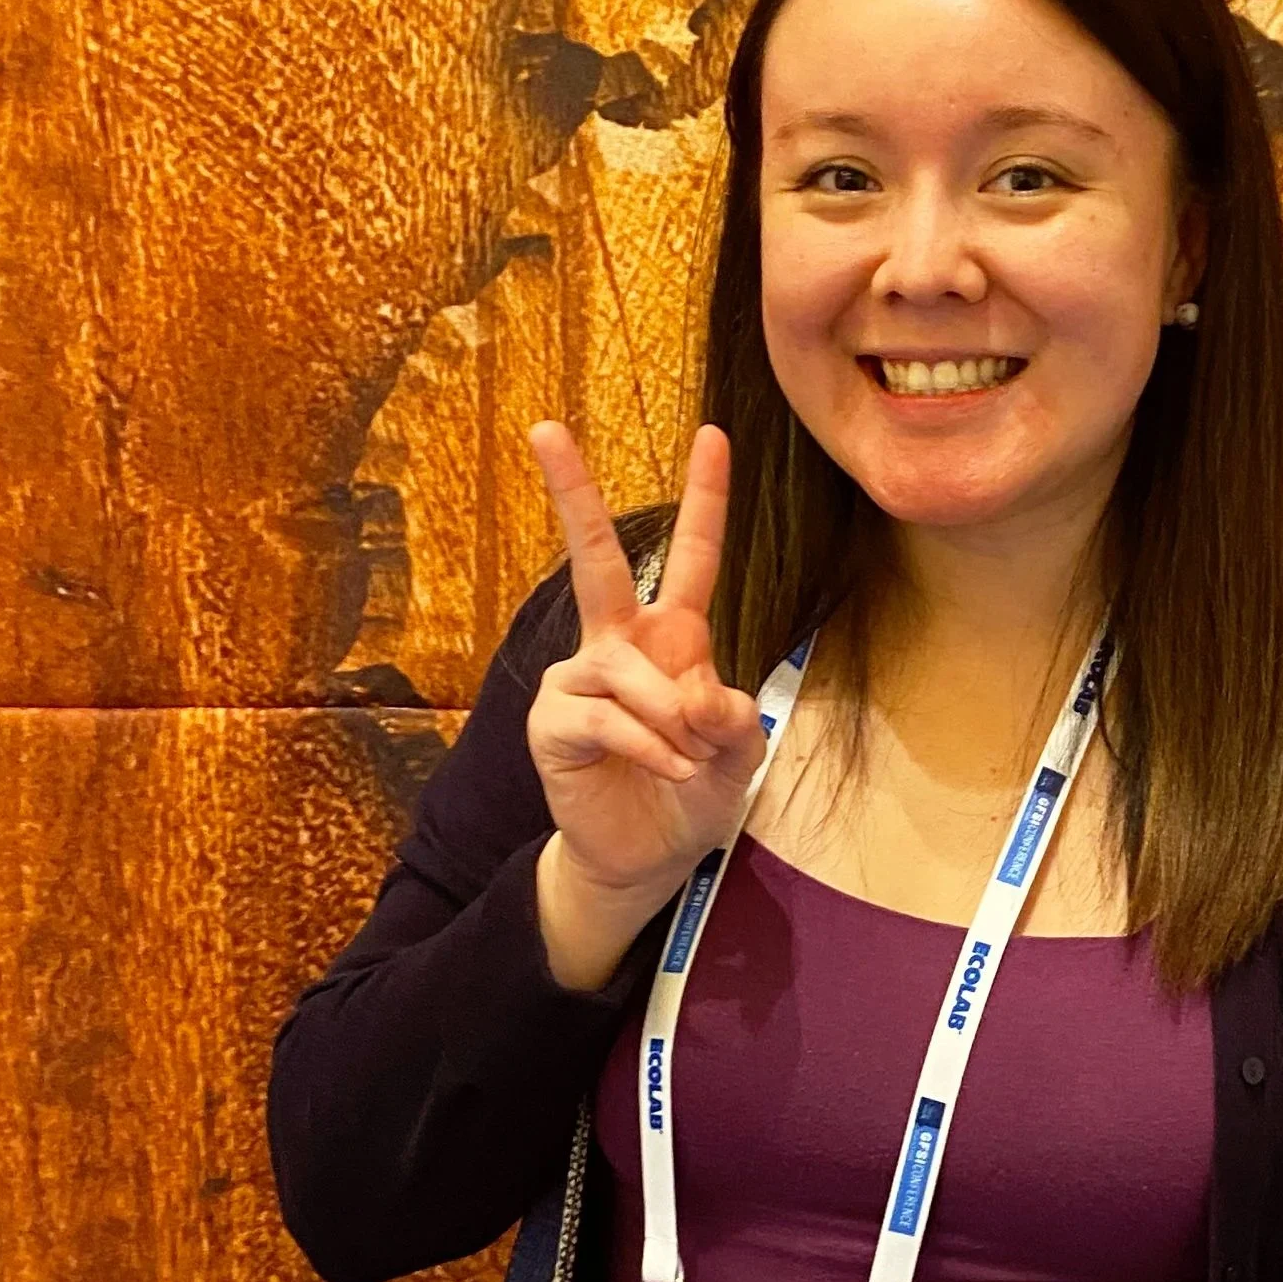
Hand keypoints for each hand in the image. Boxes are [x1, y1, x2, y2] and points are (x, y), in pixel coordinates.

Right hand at [524, 421, 766, 987]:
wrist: (647, 854)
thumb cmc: (692, 789)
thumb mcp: (737, 753)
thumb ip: (733, 718)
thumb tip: (698, 694)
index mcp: (672, 634)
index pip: (691, 554)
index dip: (706, 496)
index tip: (713, 433)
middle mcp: (618, 643)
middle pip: (597, 558)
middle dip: (573, 493)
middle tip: (545, 428)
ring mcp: (579, 678)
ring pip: (626, 672)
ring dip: (670, 721)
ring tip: (688, 757)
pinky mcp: (553, 722)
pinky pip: (605, 718)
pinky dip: (648, 745)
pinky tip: (671, 768)